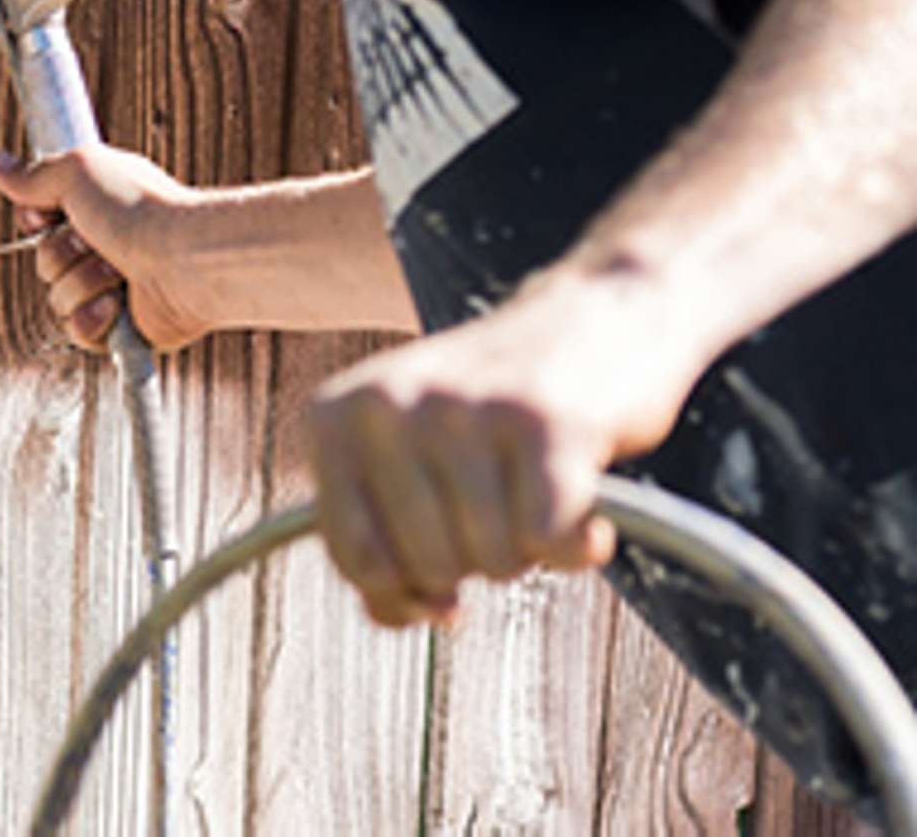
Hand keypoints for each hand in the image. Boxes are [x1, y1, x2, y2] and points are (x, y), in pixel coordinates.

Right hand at [0, 145, 212, 351]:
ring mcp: (112, 289)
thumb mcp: (77, 171)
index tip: (50, 213)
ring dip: (82, 283)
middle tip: (96, 241)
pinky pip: (77, 332)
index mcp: (96, 208)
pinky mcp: (119, 328)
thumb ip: (34, 175)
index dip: (37, 220)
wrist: (183, 260)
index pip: (39, 222)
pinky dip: (93, 319)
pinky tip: (116, 304)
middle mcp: (103, 247)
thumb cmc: (140, 209)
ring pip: (57, 298)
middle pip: (43, 262)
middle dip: (62, 254)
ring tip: (117, 271)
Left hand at [305, 270, 702, 625]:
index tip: (437, 573)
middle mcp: (388, 403)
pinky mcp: (544, 421)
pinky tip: (584, 504)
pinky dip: (577, 545)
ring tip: (533, 486)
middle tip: (500, 502)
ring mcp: (464, 408)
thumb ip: (379, 538)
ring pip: (491, 560)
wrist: (596, 317)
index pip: (353, 556)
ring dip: (528, 548)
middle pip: (427, 567)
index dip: (402, 589)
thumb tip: (396, 615)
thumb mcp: (407, 459)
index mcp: (336, 415)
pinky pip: (550, 541)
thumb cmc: (492, 410)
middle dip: (474, 560)